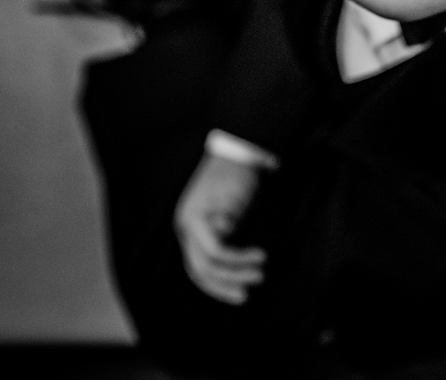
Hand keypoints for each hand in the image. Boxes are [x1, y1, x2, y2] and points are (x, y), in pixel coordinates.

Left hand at [174, 154, 267, 304]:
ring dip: (236, 272)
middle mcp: (185, 226)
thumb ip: (228, 234)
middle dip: (224, 286)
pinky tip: (259, 255)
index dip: (217, 286)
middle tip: (246, 294)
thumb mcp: (230, 212)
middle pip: (198, 270)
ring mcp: (192, 221)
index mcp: (189, 227)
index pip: (196, 267)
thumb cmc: (239, 179)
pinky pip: (219, 248)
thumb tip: (238, 265)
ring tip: (260, 272)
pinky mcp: (205, 215)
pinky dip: (239, 257)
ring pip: (209, 263)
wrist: (239, 151)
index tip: (239, 294)